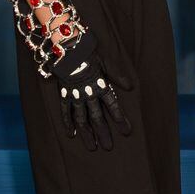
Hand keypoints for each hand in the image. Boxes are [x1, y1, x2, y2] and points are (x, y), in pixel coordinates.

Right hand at [52, 30, 132, 150]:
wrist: (66, 46)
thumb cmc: (88, 51)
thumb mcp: (106, 61)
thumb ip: (118, 76)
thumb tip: (131, 87)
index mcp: (101, 85)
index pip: (113, 106)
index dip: (120, 120)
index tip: (127, 132)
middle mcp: (88, 93)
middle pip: (97, 117)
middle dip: (104, 133)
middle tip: (109, 147)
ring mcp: (75, 95)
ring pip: (82, 119)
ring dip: (87, 134)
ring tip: (92, 147)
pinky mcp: (64, 93)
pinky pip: (65, 111)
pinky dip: (68, 123)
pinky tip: (71, 134)